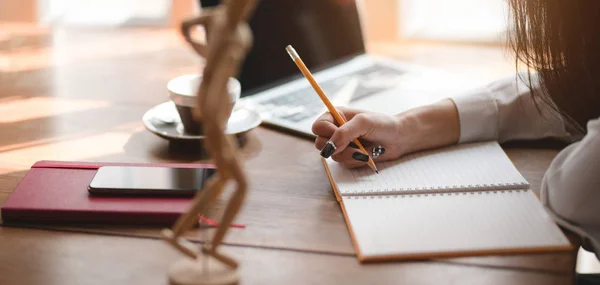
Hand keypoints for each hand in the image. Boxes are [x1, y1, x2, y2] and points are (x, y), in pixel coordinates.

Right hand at [311, 99, 460, 167]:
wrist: (400, 138)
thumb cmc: (383, 124)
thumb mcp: (363, 123)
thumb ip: (344, 133)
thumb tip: (329, 147)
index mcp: (336, 116)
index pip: (318, 127)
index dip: (327, 133)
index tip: (340, 134)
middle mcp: (335, 130)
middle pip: (320, 144)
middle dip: (339, 147)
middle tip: (356, 144)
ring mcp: (341, 144)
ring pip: (332, 156)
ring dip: (350, 154)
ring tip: (365, 149)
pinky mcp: (349, 156)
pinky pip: (344, 163)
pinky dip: (356, 160)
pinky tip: (367, 154)